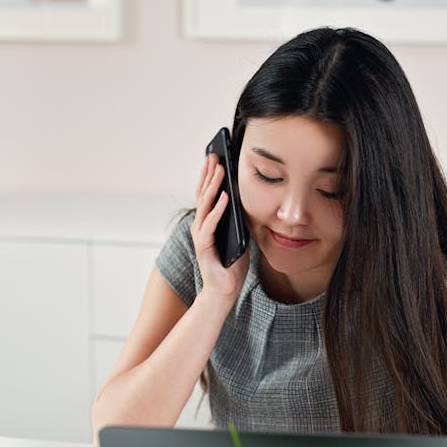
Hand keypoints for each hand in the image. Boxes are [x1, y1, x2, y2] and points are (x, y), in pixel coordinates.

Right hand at [191, 154, 249, 300]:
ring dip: (213, 186)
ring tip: (220, 170)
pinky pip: (211, 224)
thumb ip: (238, 220)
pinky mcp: (204, 247)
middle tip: (214, 155)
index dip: (210, 175)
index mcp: (208, 222)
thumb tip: (246, 200)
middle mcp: (201, 226)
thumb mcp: (239, 236)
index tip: (215, 156)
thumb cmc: (231, 265)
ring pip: (205, 205)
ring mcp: (201, 235)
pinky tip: (225, 197)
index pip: (207, 194)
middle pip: (203, 194)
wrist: (224, 291)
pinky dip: (217, 210)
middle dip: (209, 174)